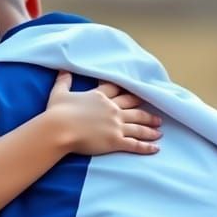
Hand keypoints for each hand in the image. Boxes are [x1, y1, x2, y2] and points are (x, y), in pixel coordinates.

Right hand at [46, 71, 162, 155]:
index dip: (128, 92)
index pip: (118, 91)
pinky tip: (156, 148)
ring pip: (138, 126)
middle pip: (133, 108)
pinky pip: (135, 144)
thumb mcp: (59, 93)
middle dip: (145, 111)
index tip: (137, 93)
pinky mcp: (115, 140)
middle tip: (156, 114)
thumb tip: (63, 68)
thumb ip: (63, 81)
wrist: (59, 128)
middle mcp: (112, 109)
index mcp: (100, 96)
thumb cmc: (57, 112)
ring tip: (159, 130)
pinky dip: (146, 147)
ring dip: (150, 128)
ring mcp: (115, 125)